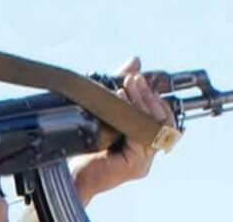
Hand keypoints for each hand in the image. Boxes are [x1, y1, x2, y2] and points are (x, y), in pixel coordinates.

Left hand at [71, 56, 175, 204]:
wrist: (67, 172)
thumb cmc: (84, 144)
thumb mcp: (105, 109)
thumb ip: (122, 87)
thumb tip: (135, 61)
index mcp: (143, 139)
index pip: (164, 115)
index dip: (155, 95)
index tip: (140, 78)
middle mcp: (148, 151)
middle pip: (164, 119)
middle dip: (148, 94)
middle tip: (134, 78)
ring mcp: (144, 160)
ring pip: (155, 126)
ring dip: (142, 101)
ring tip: (128, 85)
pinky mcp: (136, 165)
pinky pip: (140, 136)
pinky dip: (132, 115)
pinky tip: (120, 100)